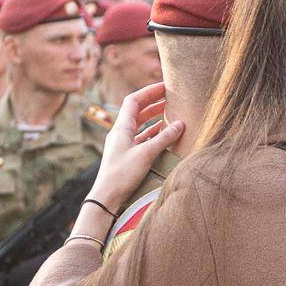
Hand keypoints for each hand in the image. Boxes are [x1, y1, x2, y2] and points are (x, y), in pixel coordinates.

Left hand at [87, 83, 184, 212]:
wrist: (106, 198)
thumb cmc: (122, 175)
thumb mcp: (146, 154)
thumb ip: (164, 138)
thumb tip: (180, 124)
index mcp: (121, 127)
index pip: (133, 101)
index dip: (148, 92)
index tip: (164, 87)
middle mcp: (120, 133)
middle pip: (136, 110)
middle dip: (153, 102)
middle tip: (170, 97)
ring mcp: (122, 144)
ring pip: (139, 124)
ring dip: (153, 117)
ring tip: (169, 113)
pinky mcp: (126, 155)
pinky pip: (140, 137)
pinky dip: (152, 132)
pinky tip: (163, 134)